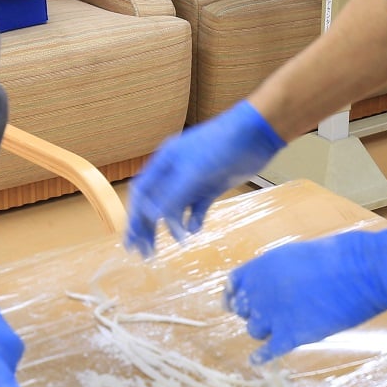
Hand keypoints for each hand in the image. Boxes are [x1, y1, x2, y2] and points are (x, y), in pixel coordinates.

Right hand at [125, 100, 285, 256]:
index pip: (142, 193)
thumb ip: (172, 196)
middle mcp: (174, 172)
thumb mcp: (193, 172)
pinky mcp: (211, 187)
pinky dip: (194, 219)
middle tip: (146, 252)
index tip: (132, 240)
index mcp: (163, 163)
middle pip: (155, 203)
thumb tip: (150, 217)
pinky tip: (194, 230)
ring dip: (172, 226)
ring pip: (175, 208)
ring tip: (176, 244)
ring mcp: (193, 180)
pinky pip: (197, 208)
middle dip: (148, 226)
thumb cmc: (219, 147)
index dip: (135, 217)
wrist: (255, 134)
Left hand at [226, 228, 386, 362]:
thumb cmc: (336, 256)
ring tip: (280, 328)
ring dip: (264, 330)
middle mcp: (260, 293)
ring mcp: (273, 316)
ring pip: (254, 331)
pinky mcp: (290, 336)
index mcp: (260, 269)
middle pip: (243, 310)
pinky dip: (261, 357)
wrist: (360, 273)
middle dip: (254, 311)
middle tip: (270, 313)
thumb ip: (276, 272)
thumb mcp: (295, 254)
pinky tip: (258, 360)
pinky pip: (268, 352)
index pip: (233, 286)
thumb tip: (272, 285)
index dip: (235, 295)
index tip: (236, 302)